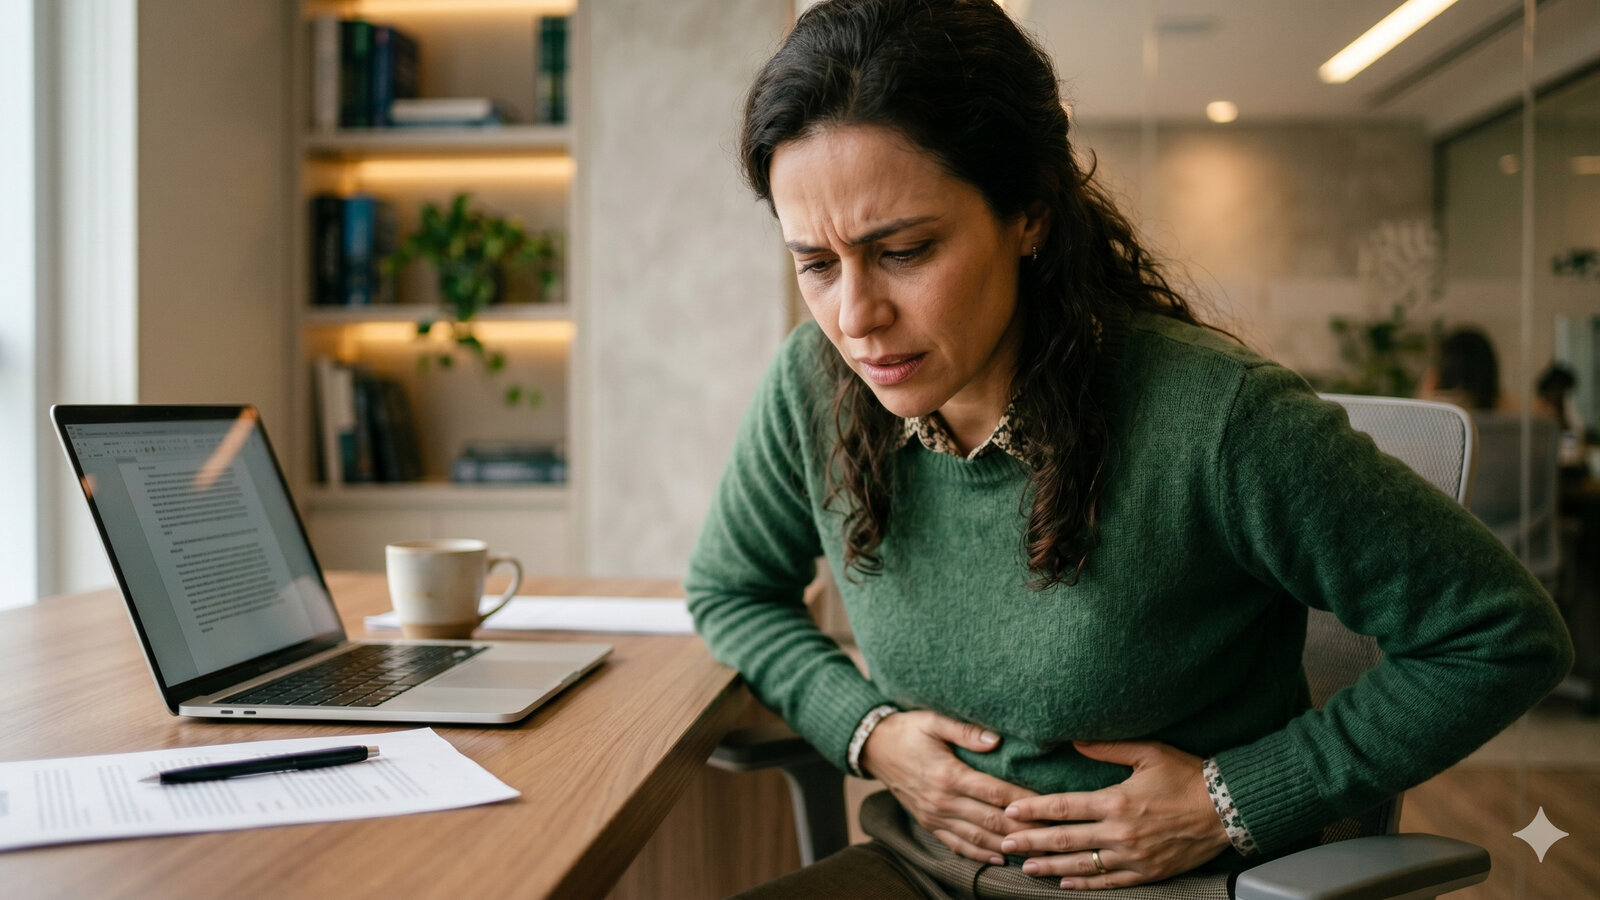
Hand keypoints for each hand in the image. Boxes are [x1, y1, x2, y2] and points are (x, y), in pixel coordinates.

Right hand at [859, 710, 1042, 863]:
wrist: (873, 748)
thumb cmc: (908, 730)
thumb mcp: (933, 721)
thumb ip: (965, 731)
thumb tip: (995, 740)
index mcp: (948, 774)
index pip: (994, 792)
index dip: (1023, 801)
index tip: (1047, 806)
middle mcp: (942, 800)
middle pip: (990, 820)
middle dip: (1023, 829)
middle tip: (1051, 835)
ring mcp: (934, 815)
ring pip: (976, 837)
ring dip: (1006, 846)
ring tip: (1033, 851)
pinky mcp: (928, 822)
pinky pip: (956, 844)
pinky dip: (979, 854)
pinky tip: (999, 858)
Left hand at [999, 740, 1230, 889]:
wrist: (1227, 809)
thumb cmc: (1187, 776)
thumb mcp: (1148, 753)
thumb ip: (1108, 747)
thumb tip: (1075, 739)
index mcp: (1116, 801)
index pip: (1064, 808)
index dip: (1035, 811)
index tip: (1011, 812)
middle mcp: (1121, 832)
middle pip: (1066, 840)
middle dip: (1032, 842)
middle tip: (1006, 843)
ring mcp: (1134, 856)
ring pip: (1083, 865)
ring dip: (1052, 867)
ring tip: (1027, 868)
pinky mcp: (1148, 872)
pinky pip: (1110, 881)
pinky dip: (1085, 884)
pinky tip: (1065, 883)